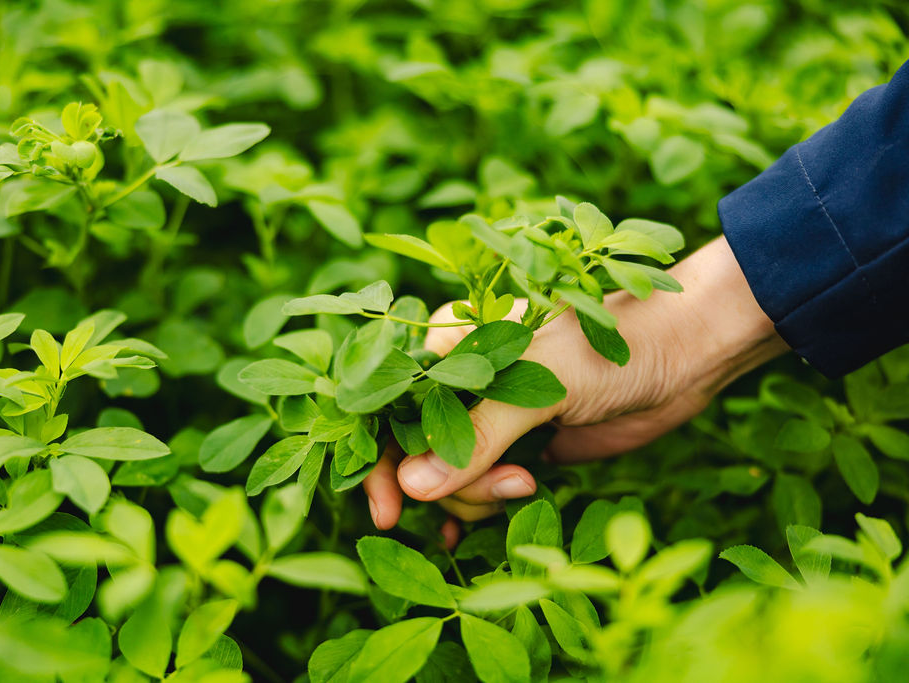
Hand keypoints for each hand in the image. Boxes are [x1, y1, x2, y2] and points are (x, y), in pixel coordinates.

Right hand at [363, 236, 788, 533]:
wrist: (686, 352)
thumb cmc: (611, 344)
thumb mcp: (541, 383)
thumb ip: (477, 434)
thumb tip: (415, 488)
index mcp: (455, 346)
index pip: (392, 404)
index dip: (381, 457)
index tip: (388, 509)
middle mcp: (465, 383)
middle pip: (417, 452)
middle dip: (447, 484)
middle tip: (507, 485)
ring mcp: (493, 418)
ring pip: (449, 478)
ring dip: (478, 497)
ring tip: (531, 482)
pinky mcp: (523, 446)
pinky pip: (481, 487)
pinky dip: (475, 511)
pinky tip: (465, 536)